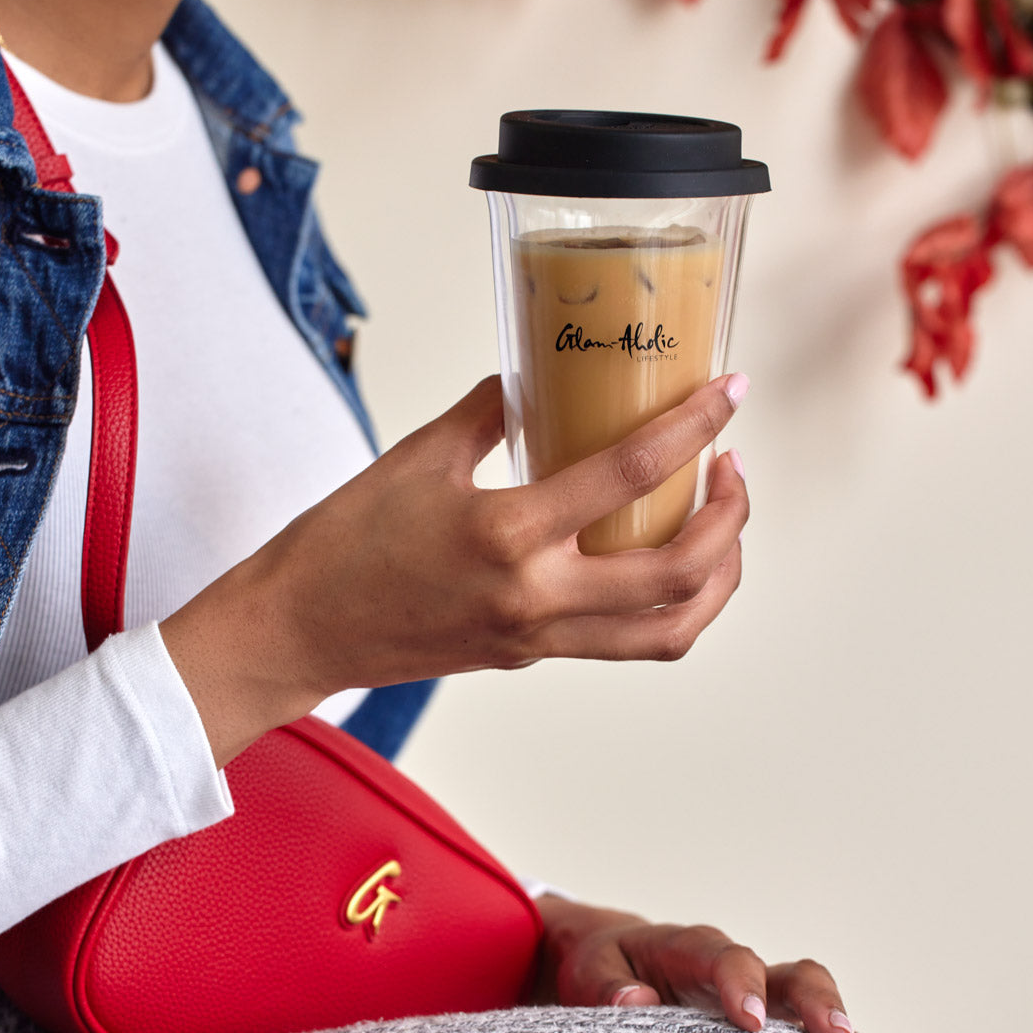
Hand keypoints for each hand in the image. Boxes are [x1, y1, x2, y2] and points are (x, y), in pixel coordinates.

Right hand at [161, 372, 748, 762]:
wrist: (299, 630)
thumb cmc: (343, 542)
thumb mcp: (418, 457)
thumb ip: (491, 411)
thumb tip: (539, 377)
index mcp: (508, 534)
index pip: (630, 473)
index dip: (695, 425)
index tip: (731, 391)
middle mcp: (536, 597)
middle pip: (681, 574)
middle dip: (732, 519)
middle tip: (733, 467)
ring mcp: (539, 636)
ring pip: (670, 631)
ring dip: (717, 579)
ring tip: (717, 524)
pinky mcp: (531, 654)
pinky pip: (623, 639)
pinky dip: (665, 602)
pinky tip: (657, 556)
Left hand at [532, 895, 922, 1032]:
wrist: (619, 963)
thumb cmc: (604, 969)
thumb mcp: (590, 969)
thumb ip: (606, 986)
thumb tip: (632, 1004)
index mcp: (694, 949)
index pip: (724, 956)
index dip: (741, 983)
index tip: (749, 1021)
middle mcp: (748, 971)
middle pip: (798, 977)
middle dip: (820, 1007)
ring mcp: (775, 1003)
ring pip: (830, 1022)